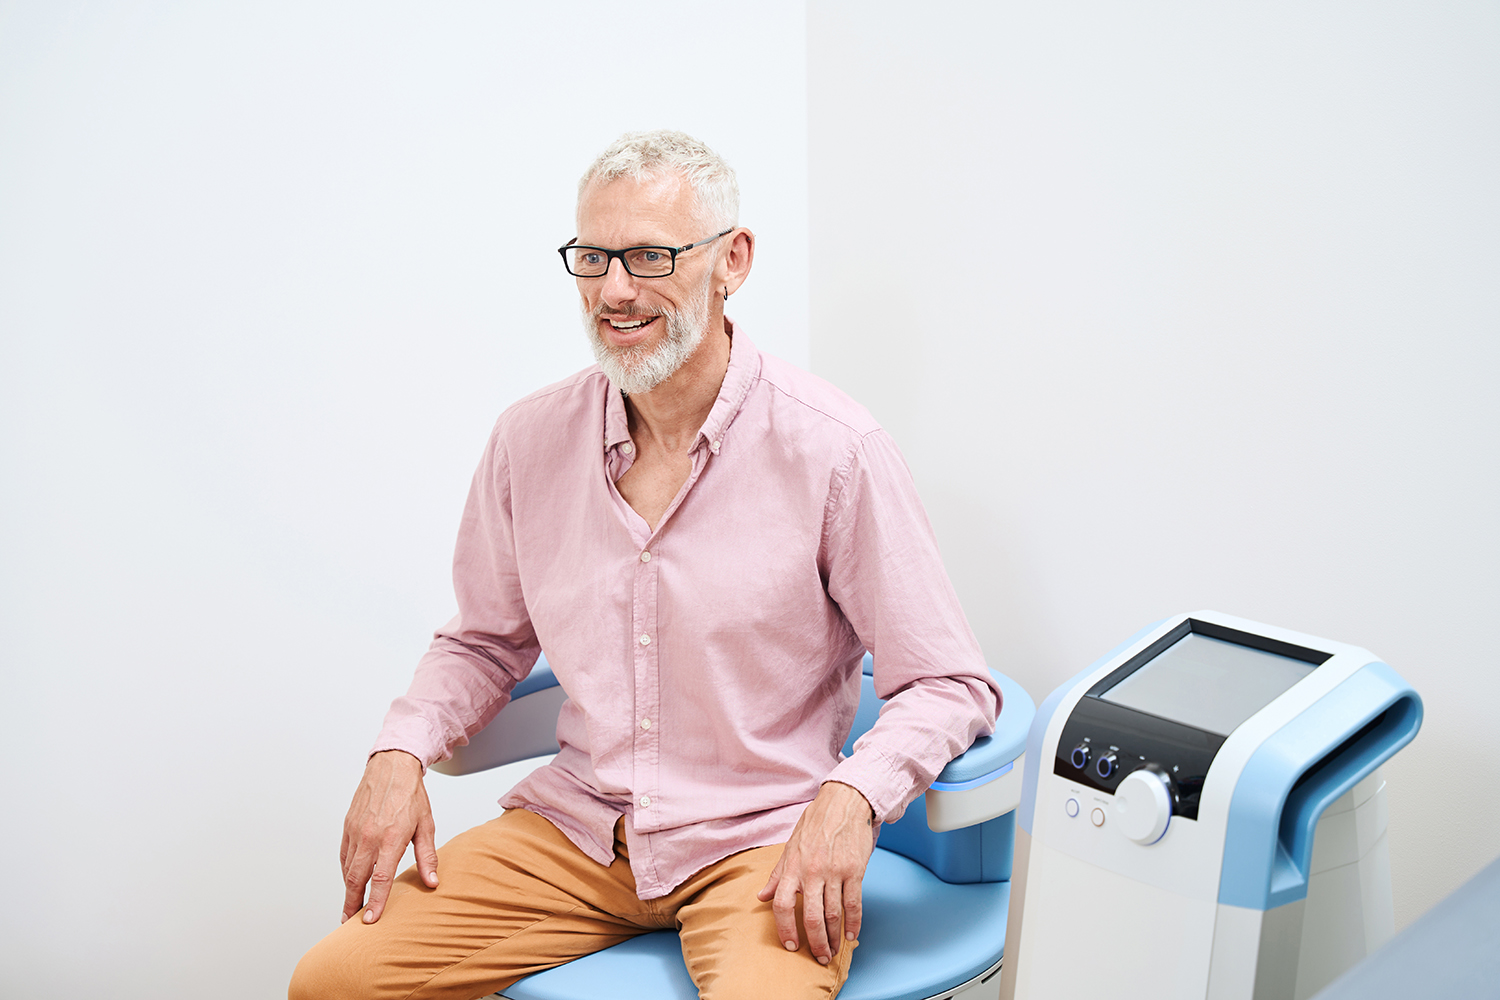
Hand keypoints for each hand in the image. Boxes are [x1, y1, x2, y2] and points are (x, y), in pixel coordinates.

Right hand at [339, 749, 437, 923]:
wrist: (392, 767)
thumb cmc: (410, 795)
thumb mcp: (426, 825)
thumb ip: (428, 857)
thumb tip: (432, 881)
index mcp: (391, 837)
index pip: (380, 878)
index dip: (375, 902)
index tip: (370, 920)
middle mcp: (370, 836)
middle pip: (357, 878)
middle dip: (352, 903)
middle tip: (350, 922)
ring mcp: (356, 831)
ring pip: (347, 868)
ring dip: (348, 889)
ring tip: (350, 906)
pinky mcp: (348, 826)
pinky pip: (344, 855)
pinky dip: (346, 870)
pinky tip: (350, 880)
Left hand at [756, 781, 875, 964]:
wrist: (843, 802)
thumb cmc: (815, 824)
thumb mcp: (790, 847)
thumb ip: (777, 875)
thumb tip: (761, 896)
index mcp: (792, 867)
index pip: (783, 905)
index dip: (785, 929)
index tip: (791, 945)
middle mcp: (812, 872)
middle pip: (812, 917)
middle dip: (815, 942)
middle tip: (818, 957)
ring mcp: (835, 872)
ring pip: (833, 914)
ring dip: (833, 937)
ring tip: (833, 951)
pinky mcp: (855, 870)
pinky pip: (854, 903)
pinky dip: (853, 923)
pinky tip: (850, 936)